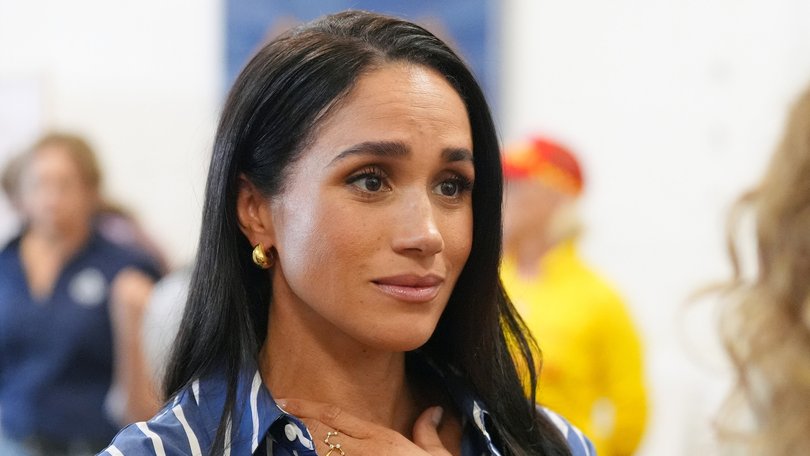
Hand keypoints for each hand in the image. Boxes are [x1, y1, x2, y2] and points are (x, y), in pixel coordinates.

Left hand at [277, 398, 451, 455]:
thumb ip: (428, 432)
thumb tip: (433, 411)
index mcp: (381, 439)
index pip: (336, 416)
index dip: (308, 407)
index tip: (286, 400)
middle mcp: (363, 452)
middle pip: (319, 432)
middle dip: (297, 422)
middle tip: (278, 412)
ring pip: (318, 452)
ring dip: (300, 443)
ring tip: (283, 434)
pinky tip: (300, 453)